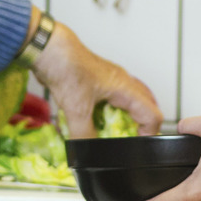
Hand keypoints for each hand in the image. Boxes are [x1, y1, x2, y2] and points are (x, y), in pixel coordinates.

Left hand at [32, 20, 162, 137]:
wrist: (48, 47)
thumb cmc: (66, 69)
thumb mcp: (75, 109)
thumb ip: (83, 135)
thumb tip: (85, 153)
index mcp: (125, 88)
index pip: (152, 114)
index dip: (149, 133)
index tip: (137, 147)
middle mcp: (122, 82)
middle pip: (146, 106)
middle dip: (141, 126)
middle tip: (130, 140)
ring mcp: (111, 79)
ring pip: (130, 100)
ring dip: (126, 117)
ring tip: (115, 133)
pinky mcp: (98, 78)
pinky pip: (113, 97)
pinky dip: (110, 110)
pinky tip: (96, 119)